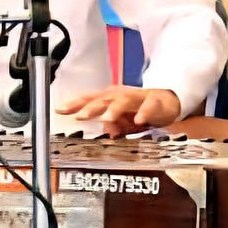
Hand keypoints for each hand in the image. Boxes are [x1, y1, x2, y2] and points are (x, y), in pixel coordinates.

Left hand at [56, 87, 181, 136]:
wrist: (167, 101)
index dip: (74, 104)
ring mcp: (138, 97)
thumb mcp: (122, 121)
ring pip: (125, 100)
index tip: (59, 110)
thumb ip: (112, 126)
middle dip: (91, 107)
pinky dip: (144, 113)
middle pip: (104, 99)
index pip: (89, 100)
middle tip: (80, 116)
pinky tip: (139, 121)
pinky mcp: (155, 101)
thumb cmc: (139, 109)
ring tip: (106, 118)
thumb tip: (107, 131)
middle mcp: (122, 96)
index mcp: (110, 99)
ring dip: (115, 109)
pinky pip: (149, 106)